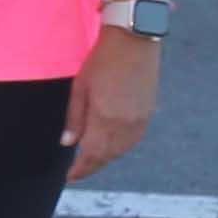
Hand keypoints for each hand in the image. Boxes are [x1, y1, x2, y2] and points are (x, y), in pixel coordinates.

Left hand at [66, 27, 160, 178]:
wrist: (134, 41)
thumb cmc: (102, 60)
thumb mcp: (80, 88)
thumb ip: (75, 118)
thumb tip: (68, 143)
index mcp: (106, 118)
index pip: (92, 154)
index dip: (81, 169)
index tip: (70, 177)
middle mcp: (126, 123)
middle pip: (108, 155)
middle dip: (92, 165)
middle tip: (78, 170)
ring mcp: (141, 119)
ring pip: (122, 150)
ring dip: (107, 157)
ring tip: (92, 159)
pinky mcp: (149, 112)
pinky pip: (134, 139)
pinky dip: (121, 147)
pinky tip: (112, 145)